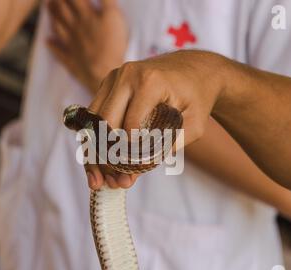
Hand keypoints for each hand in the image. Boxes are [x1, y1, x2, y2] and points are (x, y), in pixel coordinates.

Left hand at [47, 0, 127, 92]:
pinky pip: (58, 51)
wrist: (105, 72)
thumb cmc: (111, 44)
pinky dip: (52, 45)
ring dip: (52, 15)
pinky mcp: (71, 59)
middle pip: (62, 9)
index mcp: (86, 16)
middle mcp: (75, 28)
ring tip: (48, 6)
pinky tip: (48, 41)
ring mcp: (71, 44)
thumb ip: (106, 0)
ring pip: (57, 26)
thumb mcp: (113, 16)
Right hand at [86, 50, 229, 189]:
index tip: (132, 173)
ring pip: (93, 120)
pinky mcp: (108, 84)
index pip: (130, 125)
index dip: (129, 152)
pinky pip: (94, 114)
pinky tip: (102, 160)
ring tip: (103, 176)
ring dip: (96, 149)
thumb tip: (141, 167)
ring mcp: (113, 77)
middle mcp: (126, 75)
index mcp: (149, 82)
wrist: (194, 70)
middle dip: (106, 155)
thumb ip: (172, 145)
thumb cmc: (197, 97)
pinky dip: (96, 137)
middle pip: (104, 122)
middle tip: (114, 180)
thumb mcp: (195, 124)